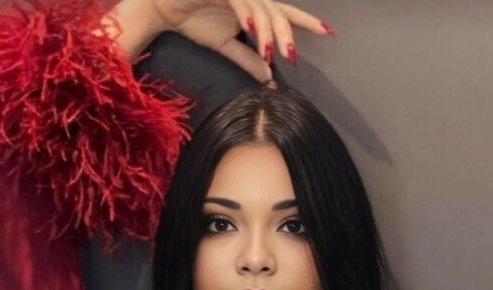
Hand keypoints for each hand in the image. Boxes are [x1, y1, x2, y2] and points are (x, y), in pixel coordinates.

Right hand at [148, 0, 332, 82]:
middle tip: (292, 56)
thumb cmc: (194, 19)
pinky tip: (252, 29)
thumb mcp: (226, 45)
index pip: (285, 14)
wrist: (164, 8)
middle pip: (277, 12)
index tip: (328, 32)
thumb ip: (249, 59)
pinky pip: (240, 0)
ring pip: (262, 7)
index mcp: (254, 8)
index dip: (306, 22)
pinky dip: (248, 14)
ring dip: (267, 30)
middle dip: (286, 34)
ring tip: (270, 52)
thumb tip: (269, 79)